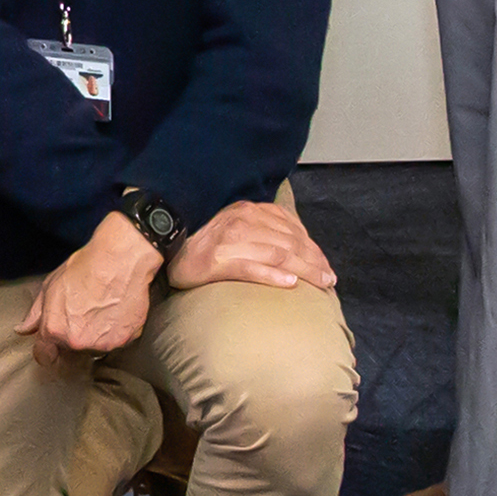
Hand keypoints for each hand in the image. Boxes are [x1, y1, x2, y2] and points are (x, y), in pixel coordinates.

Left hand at [19, 213, 160, 364]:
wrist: (120, 260)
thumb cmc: (85, 268)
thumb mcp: (50, 285)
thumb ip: (35, 314)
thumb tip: (23, 330)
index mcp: (55, 329)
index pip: (44, 356)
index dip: (46, 349)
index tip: (50, 346)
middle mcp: (78, 341)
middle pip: (71, 349)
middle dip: (73, 336)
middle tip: (81, 313)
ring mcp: (103, 343)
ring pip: (94, 347)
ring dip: (95, 335)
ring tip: (100, 310)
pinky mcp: (125, 340)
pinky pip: (116, 341)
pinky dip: (115, 331)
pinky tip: (114, 312)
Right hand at [168, 196, 338, 294]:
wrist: (167, 251)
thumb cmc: (205, 246)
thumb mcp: (235, 228)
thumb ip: (262, 231)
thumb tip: (295, 249)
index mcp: (248, 210)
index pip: (291, 228)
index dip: (313, 248)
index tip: (326, 266)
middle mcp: (242, 220)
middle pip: (289, 242)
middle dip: (314, 261)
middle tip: (329, 280)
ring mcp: (230, 241)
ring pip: (278, 254)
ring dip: (304, 270)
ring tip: (321, 283)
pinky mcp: (218, 261)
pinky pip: (251, 268)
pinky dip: (272, 276)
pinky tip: (289, 284)